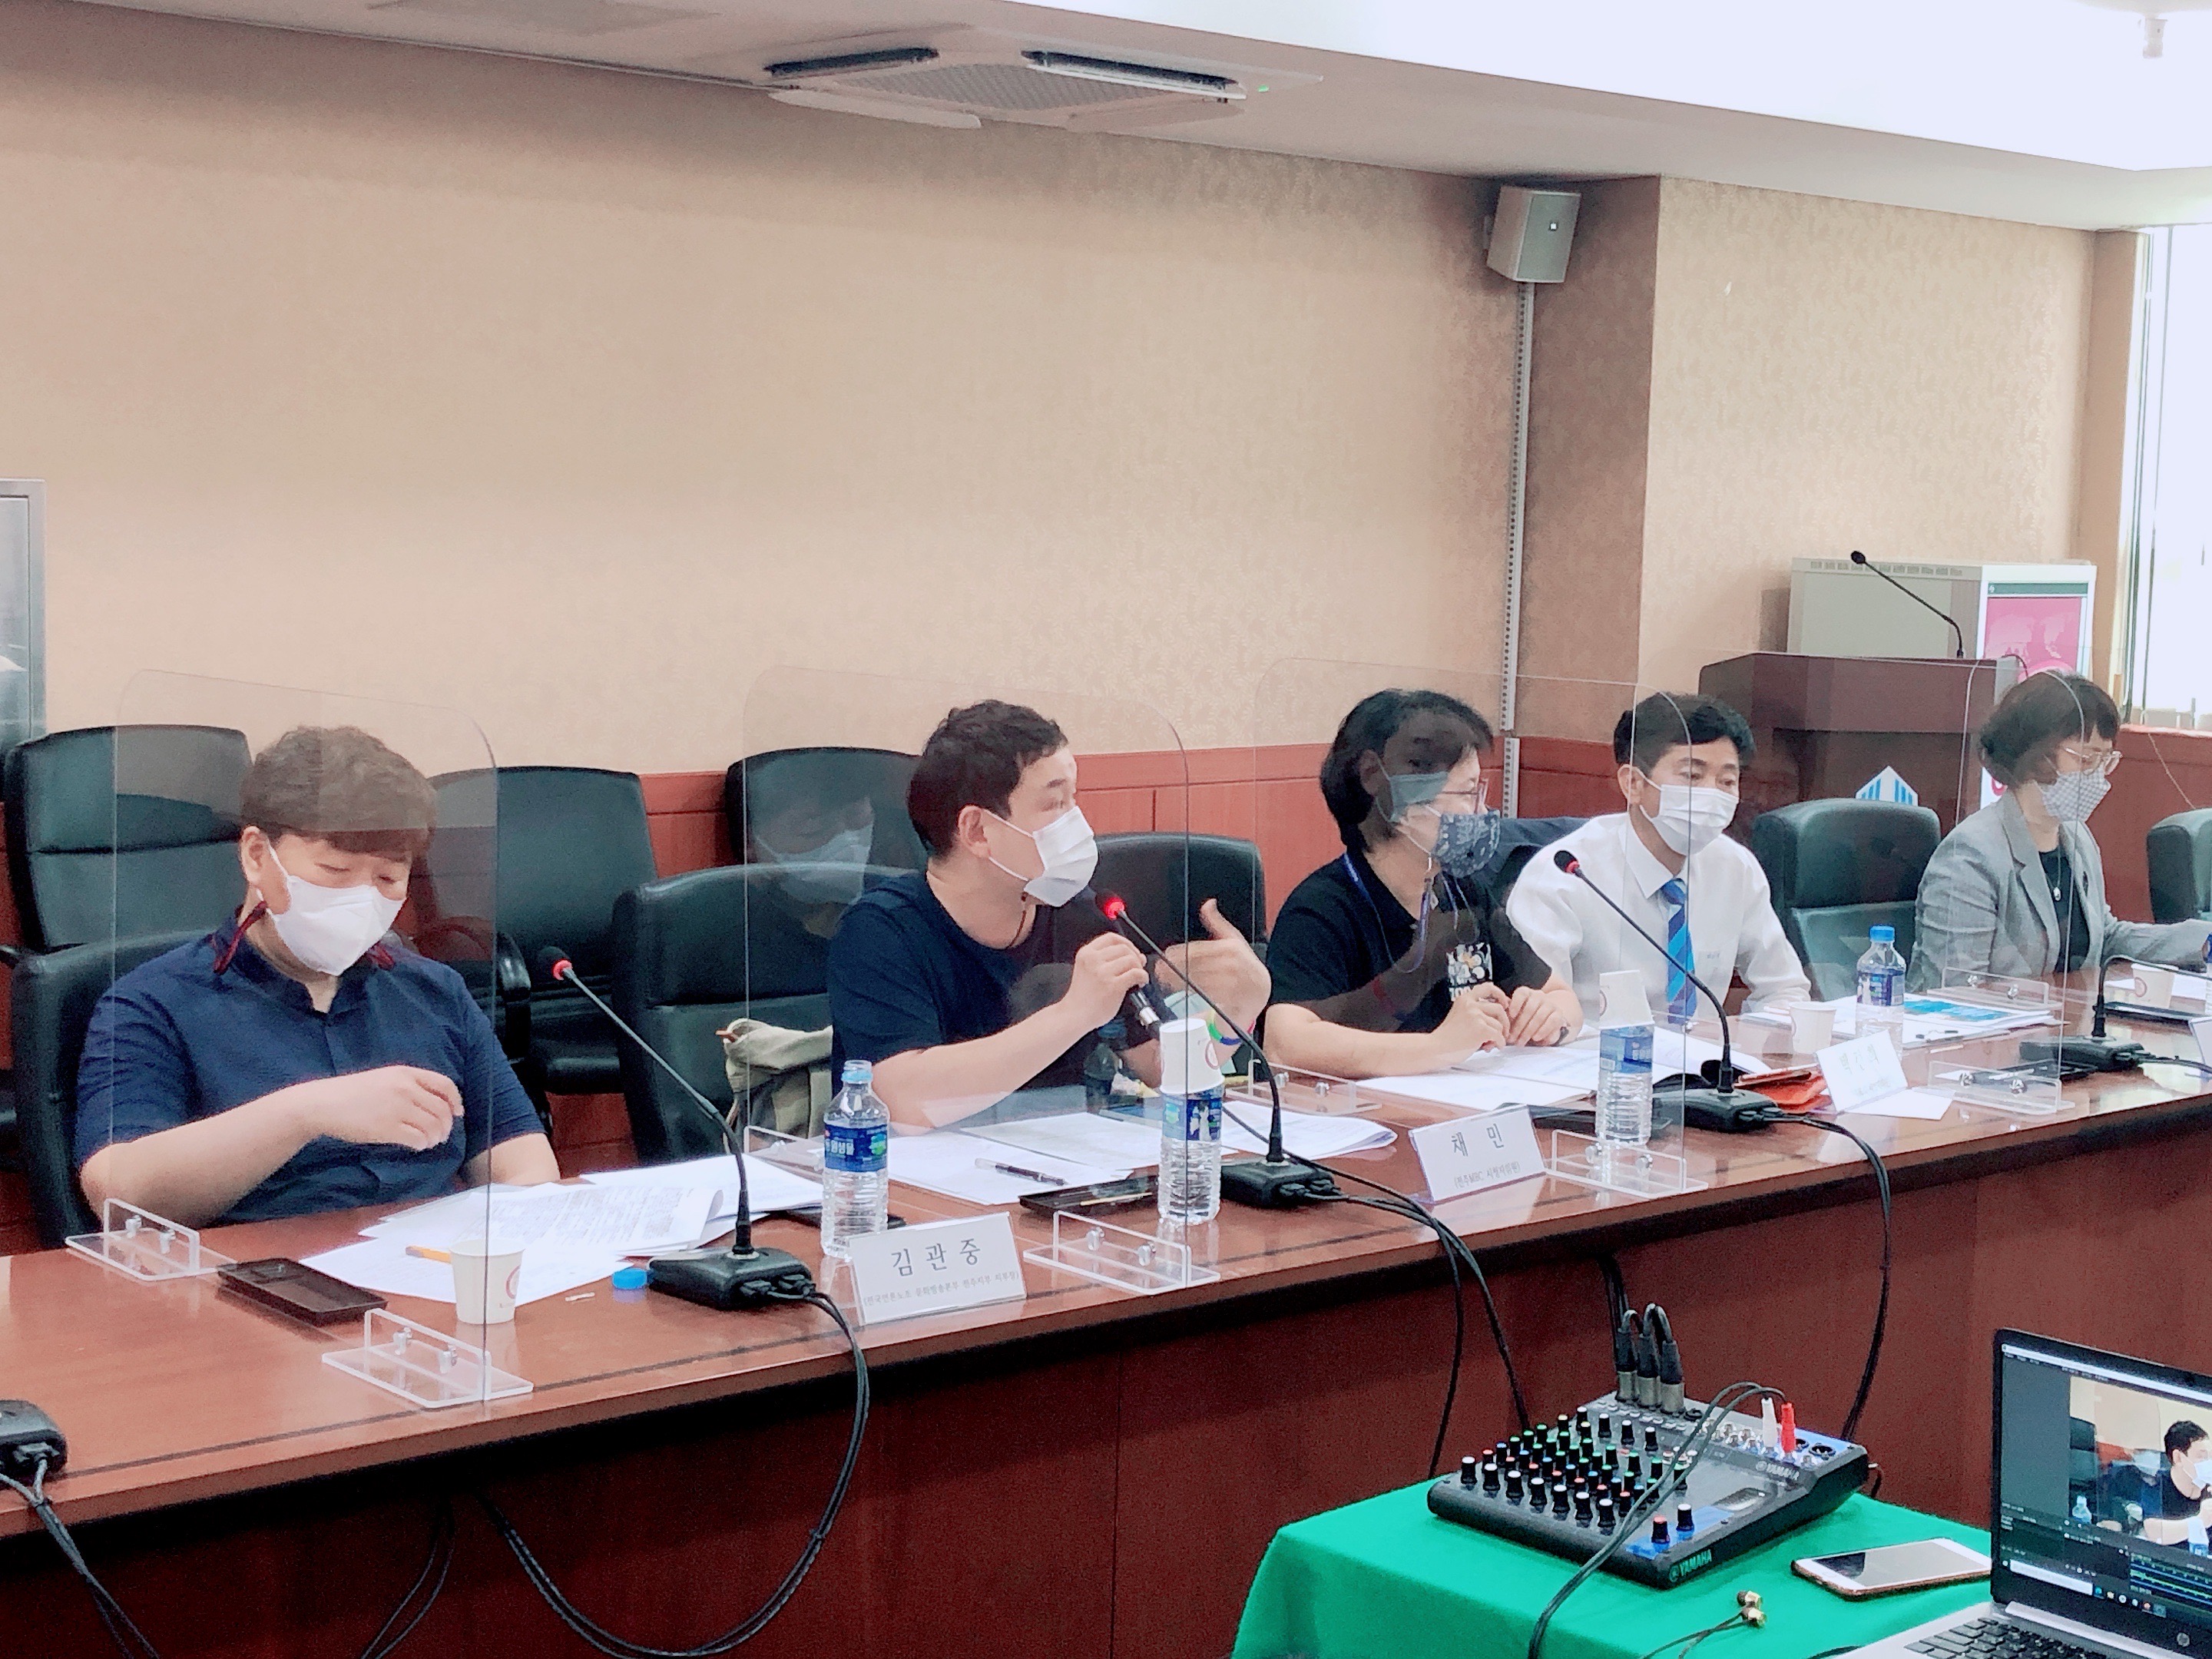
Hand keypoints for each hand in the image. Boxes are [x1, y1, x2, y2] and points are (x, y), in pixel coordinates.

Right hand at [291, 1065, 463, 1151]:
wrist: (324, 1103)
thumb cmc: (352, 1092)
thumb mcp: (384, 1078)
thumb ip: (408, 1086)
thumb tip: (434, 1104)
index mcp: (406, 1073)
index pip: (445, 1085)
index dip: (455, 1101)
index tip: (458, 1113)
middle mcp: (406, 1088)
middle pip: (442, 1109)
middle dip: (446, 1125)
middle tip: (441, 1135)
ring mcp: (397, 1108)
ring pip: (433, 1126)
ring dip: (436, 1137)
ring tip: (429, 1141)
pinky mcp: (388, 1128)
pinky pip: (418, 1138)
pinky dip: (422, 1144)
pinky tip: (417, 1145)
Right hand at [1062, 933, 1150, 1031]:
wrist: (1074, 1015)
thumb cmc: (1082, 997)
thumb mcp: (1087, 969)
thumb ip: (1107, 959)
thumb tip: (1137, 955)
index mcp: (1086, 953)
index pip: (1112, 938)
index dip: (1126, 943)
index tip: (1132, 951)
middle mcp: (1093, 960)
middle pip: (1124, 948)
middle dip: (1135, 956)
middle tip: (1138, 966)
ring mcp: (1103, 973)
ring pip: (1132, 959)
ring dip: (1139, 968)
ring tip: (1138, 977)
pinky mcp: (1113, 986)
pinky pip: (1136, 974)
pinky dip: (1143, 977)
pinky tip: (1140, 983)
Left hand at [1156, 900, 1270, 1032]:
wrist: (1260, 989)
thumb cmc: (1244, 962)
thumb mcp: (1234, 939)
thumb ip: (1217, 922)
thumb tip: (1208, 903)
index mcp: (1230, 946)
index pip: (1198, 949)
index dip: (1179, 953)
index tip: (1166, 956)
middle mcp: (1232, 963)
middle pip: (1195, 965)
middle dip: (1174, 968)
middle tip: (1159, 971)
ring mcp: (1232, 981)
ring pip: (1198, 980)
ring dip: (1179, 981)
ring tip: (1165, 981)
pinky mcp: (1230, 997)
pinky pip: (1205, 994)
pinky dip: (1191, 991)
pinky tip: (1181, 989)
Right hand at [1433, 985, 1509, 1062]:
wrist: (1436, 1048)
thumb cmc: (1447, 1037)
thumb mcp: (1459, 1016)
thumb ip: (1475, 1012)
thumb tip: (1497, 1015)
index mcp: (1464, 999)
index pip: (1488, 987)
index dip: (1500, 995)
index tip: (1505, 1003)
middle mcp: (1470, 1005)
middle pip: (1499, 1008)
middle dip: (1504, 1021)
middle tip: (1503, 1031)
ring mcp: (1476, 1016)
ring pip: (1500, 1024)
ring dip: (1499, 1036)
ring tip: (1490, 1043)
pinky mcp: (1480, 1029)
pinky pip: (1499, 1036)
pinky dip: (1500, 1043)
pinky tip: (1494, 1046)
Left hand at [1503, 986, 1576, 1046]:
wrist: (1546, 1021)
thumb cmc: (1525, 1020)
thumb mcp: (1515, 1017)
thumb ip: (1508, 1018)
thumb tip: (1501, 1024)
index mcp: (1526, 993)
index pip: (1522, 993)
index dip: (1515, 1004)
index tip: (1510, 1015)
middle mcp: (1539, 996)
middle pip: (1529, 1009)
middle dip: (1519, 1026)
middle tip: (1512, 1038)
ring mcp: (1550, 1004)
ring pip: (1539, 1016)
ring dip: (1528, 1031)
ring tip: (1521, 1041)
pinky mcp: (1559, 1014)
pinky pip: (1552, 1021)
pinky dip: (1543, 1030)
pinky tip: (1535, 1038)